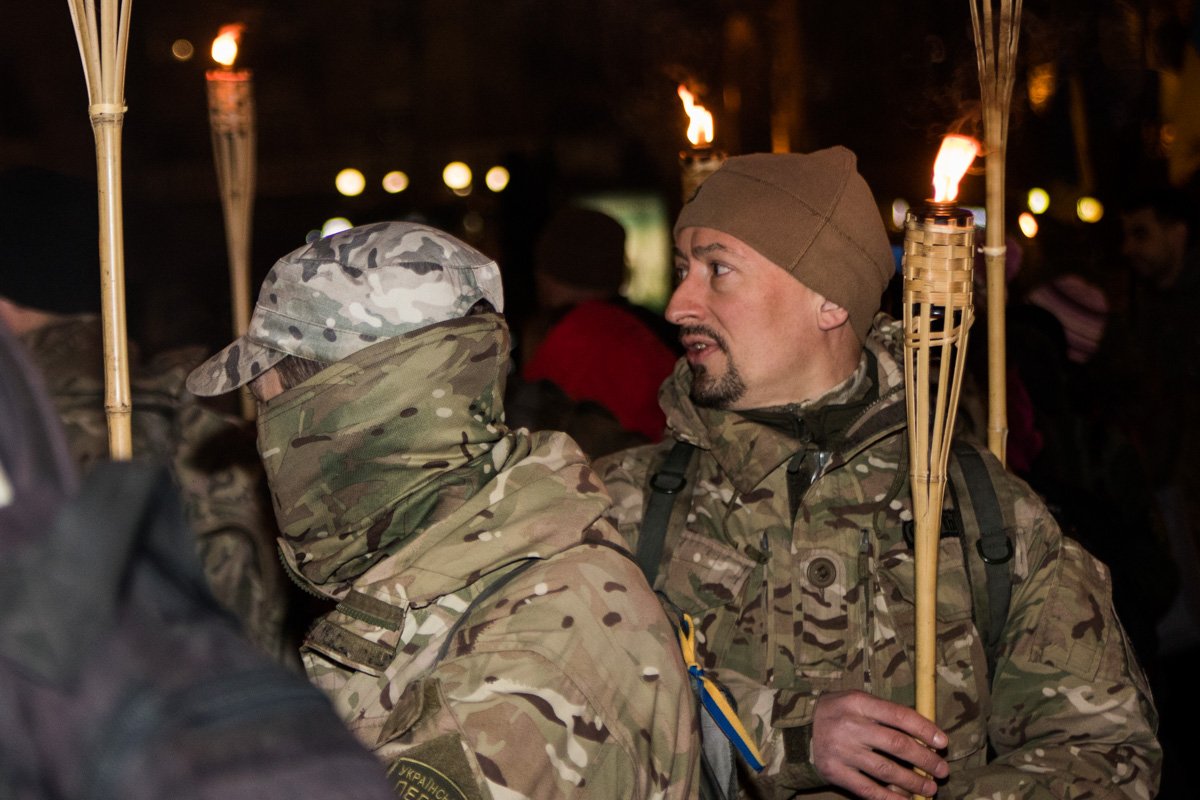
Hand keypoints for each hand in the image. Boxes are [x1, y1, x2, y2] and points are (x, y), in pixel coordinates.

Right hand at [810, 690, 948, 799]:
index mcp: (858, 703)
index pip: (899, 715)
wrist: (797, 730)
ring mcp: (842, 751)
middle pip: (896, 745)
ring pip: (886, 770)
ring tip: (930, 788)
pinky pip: (868, 789)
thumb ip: (884, 713)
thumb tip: (924, 734)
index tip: (943, 743)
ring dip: (913, 782)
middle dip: (925, 760)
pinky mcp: (835, 772)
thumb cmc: (836, 713)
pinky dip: (890, 798)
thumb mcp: (856, 701)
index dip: (924, 729)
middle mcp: (850, 726)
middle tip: (942, 770)